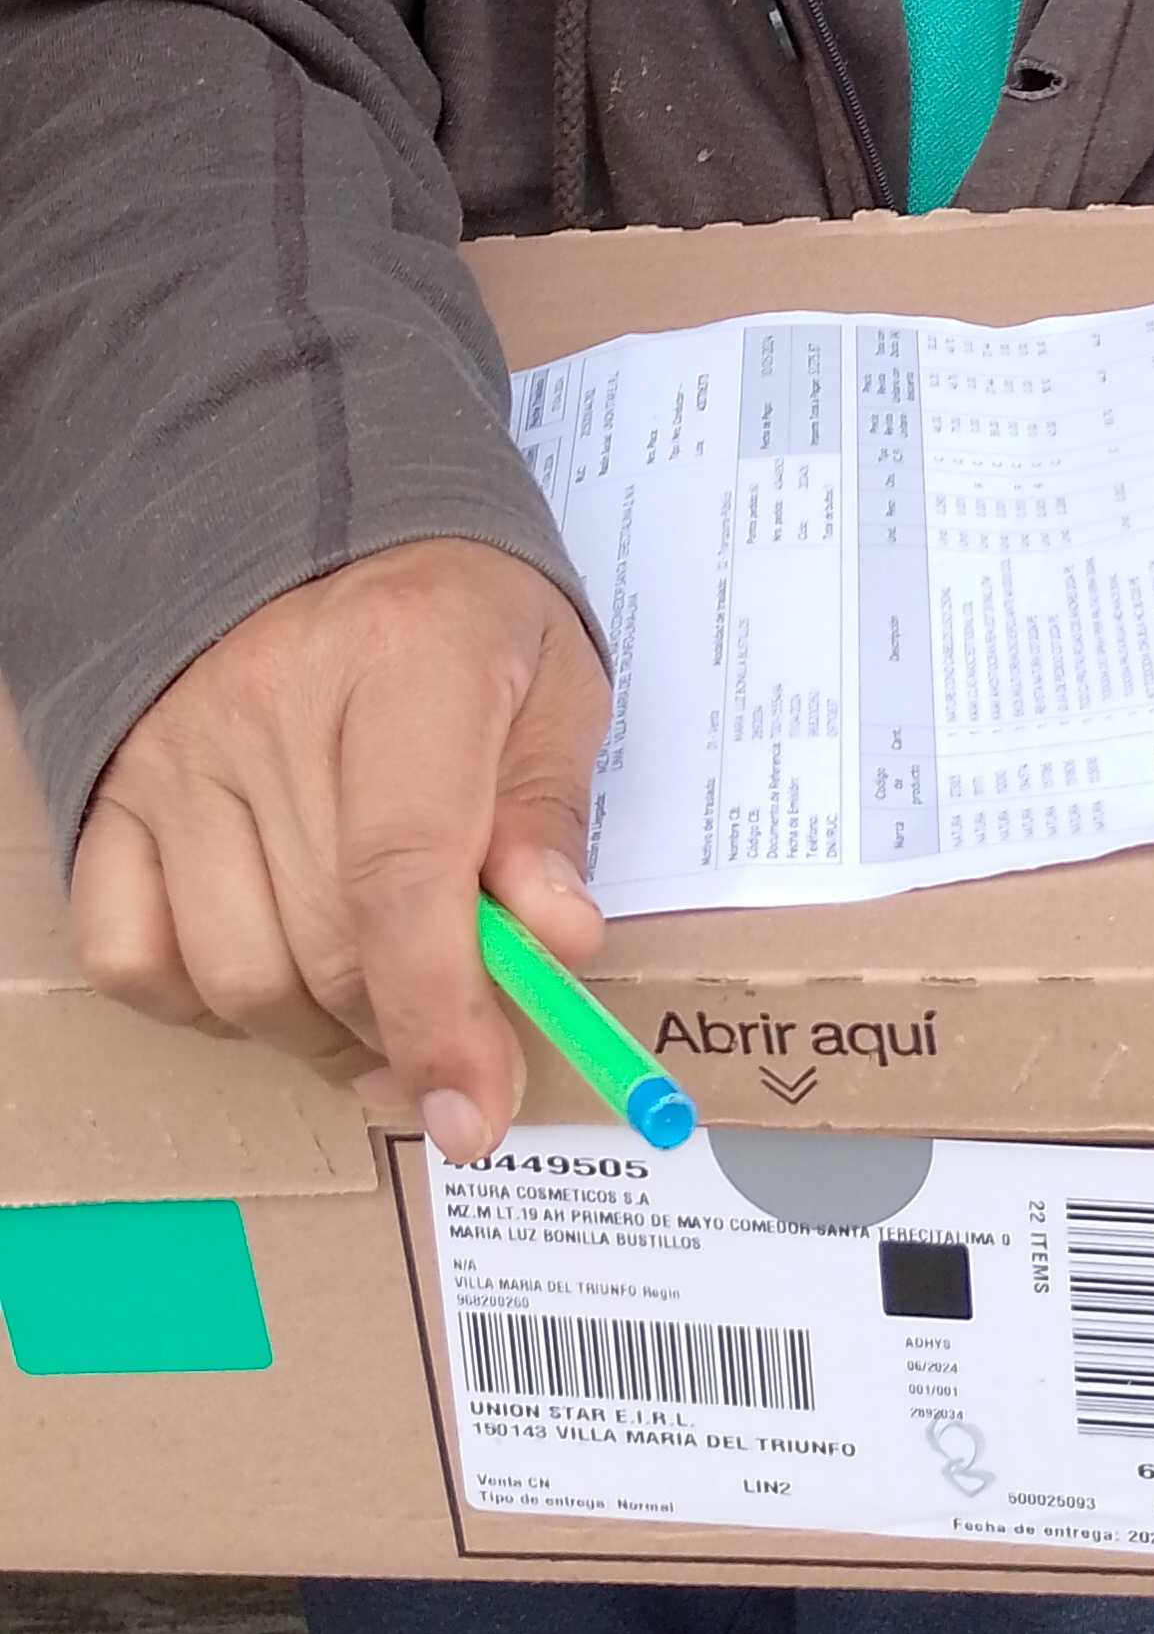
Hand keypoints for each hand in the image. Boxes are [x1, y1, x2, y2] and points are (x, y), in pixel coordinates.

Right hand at [69, 542, 608, 1160]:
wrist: (323, 528)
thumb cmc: (456, 619)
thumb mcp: (551, 683)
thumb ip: (551, 815)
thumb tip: (559, 942)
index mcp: (404, 661)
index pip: (404, 878)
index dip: (443, 1016)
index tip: (479, 1106)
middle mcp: (268, 709)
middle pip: (327, 949)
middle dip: (407, 1037)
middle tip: (462, 1053)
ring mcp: (175, 755)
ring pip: (233, 976)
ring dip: (319, 1037)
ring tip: (383, 1014)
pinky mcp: (114, 795)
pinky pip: (133, 957)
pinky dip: (203, 1004)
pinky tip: (275, 972)